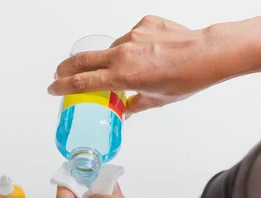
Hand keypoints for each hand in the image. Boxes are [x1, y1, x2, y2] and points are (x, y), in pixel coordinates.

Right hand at [48, 16, 227, 115]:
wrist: (207, 54)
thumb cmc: (185, 79)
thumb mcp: (156, 100)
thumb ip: (134, 105)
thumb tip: (125, 110)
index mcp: (122, 76)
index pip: (81, 82)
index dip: (62, 85)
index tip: (53, 87)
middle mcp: (123, 54)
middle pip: (82, 59)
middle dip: (66, 67)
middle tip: (60, 72)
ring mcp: (132, 36)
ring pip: (110, 49)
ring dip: (109, 59)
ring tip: (127, 67)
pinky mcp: (144, 24)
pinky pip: (130, 36)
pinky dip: (133, 46)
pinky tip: (148, 53)